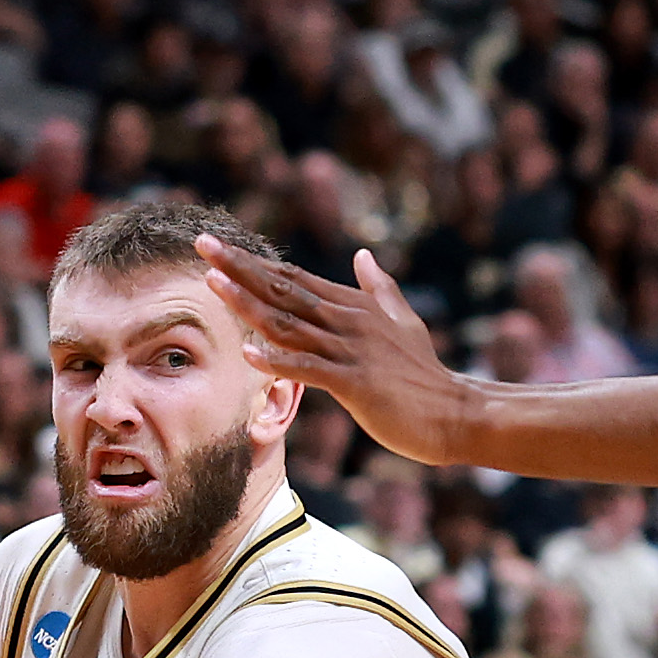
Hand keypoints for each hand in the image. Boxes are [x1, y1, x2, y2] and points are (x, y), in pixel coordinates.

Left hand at [197, 240, 477, 466]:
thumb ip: (379, 287)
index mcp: (354, 305)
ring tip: (213, 284)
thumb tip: (363, 255)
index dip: (255, 263)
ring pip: (290, 323)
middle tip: (204, 245)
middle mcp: (348, 320)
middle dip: (240, 267)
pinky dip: (277, 361)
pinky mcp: (355, 383)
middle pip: (284, 289)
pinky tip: (248, 353)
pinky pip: (308, 369)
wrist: (453, 412)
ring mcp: (351, 350)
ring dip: (248, 303)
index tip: (221, 247)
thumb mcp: (402, 320)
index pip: (294, 278)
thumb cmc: (424, 372)